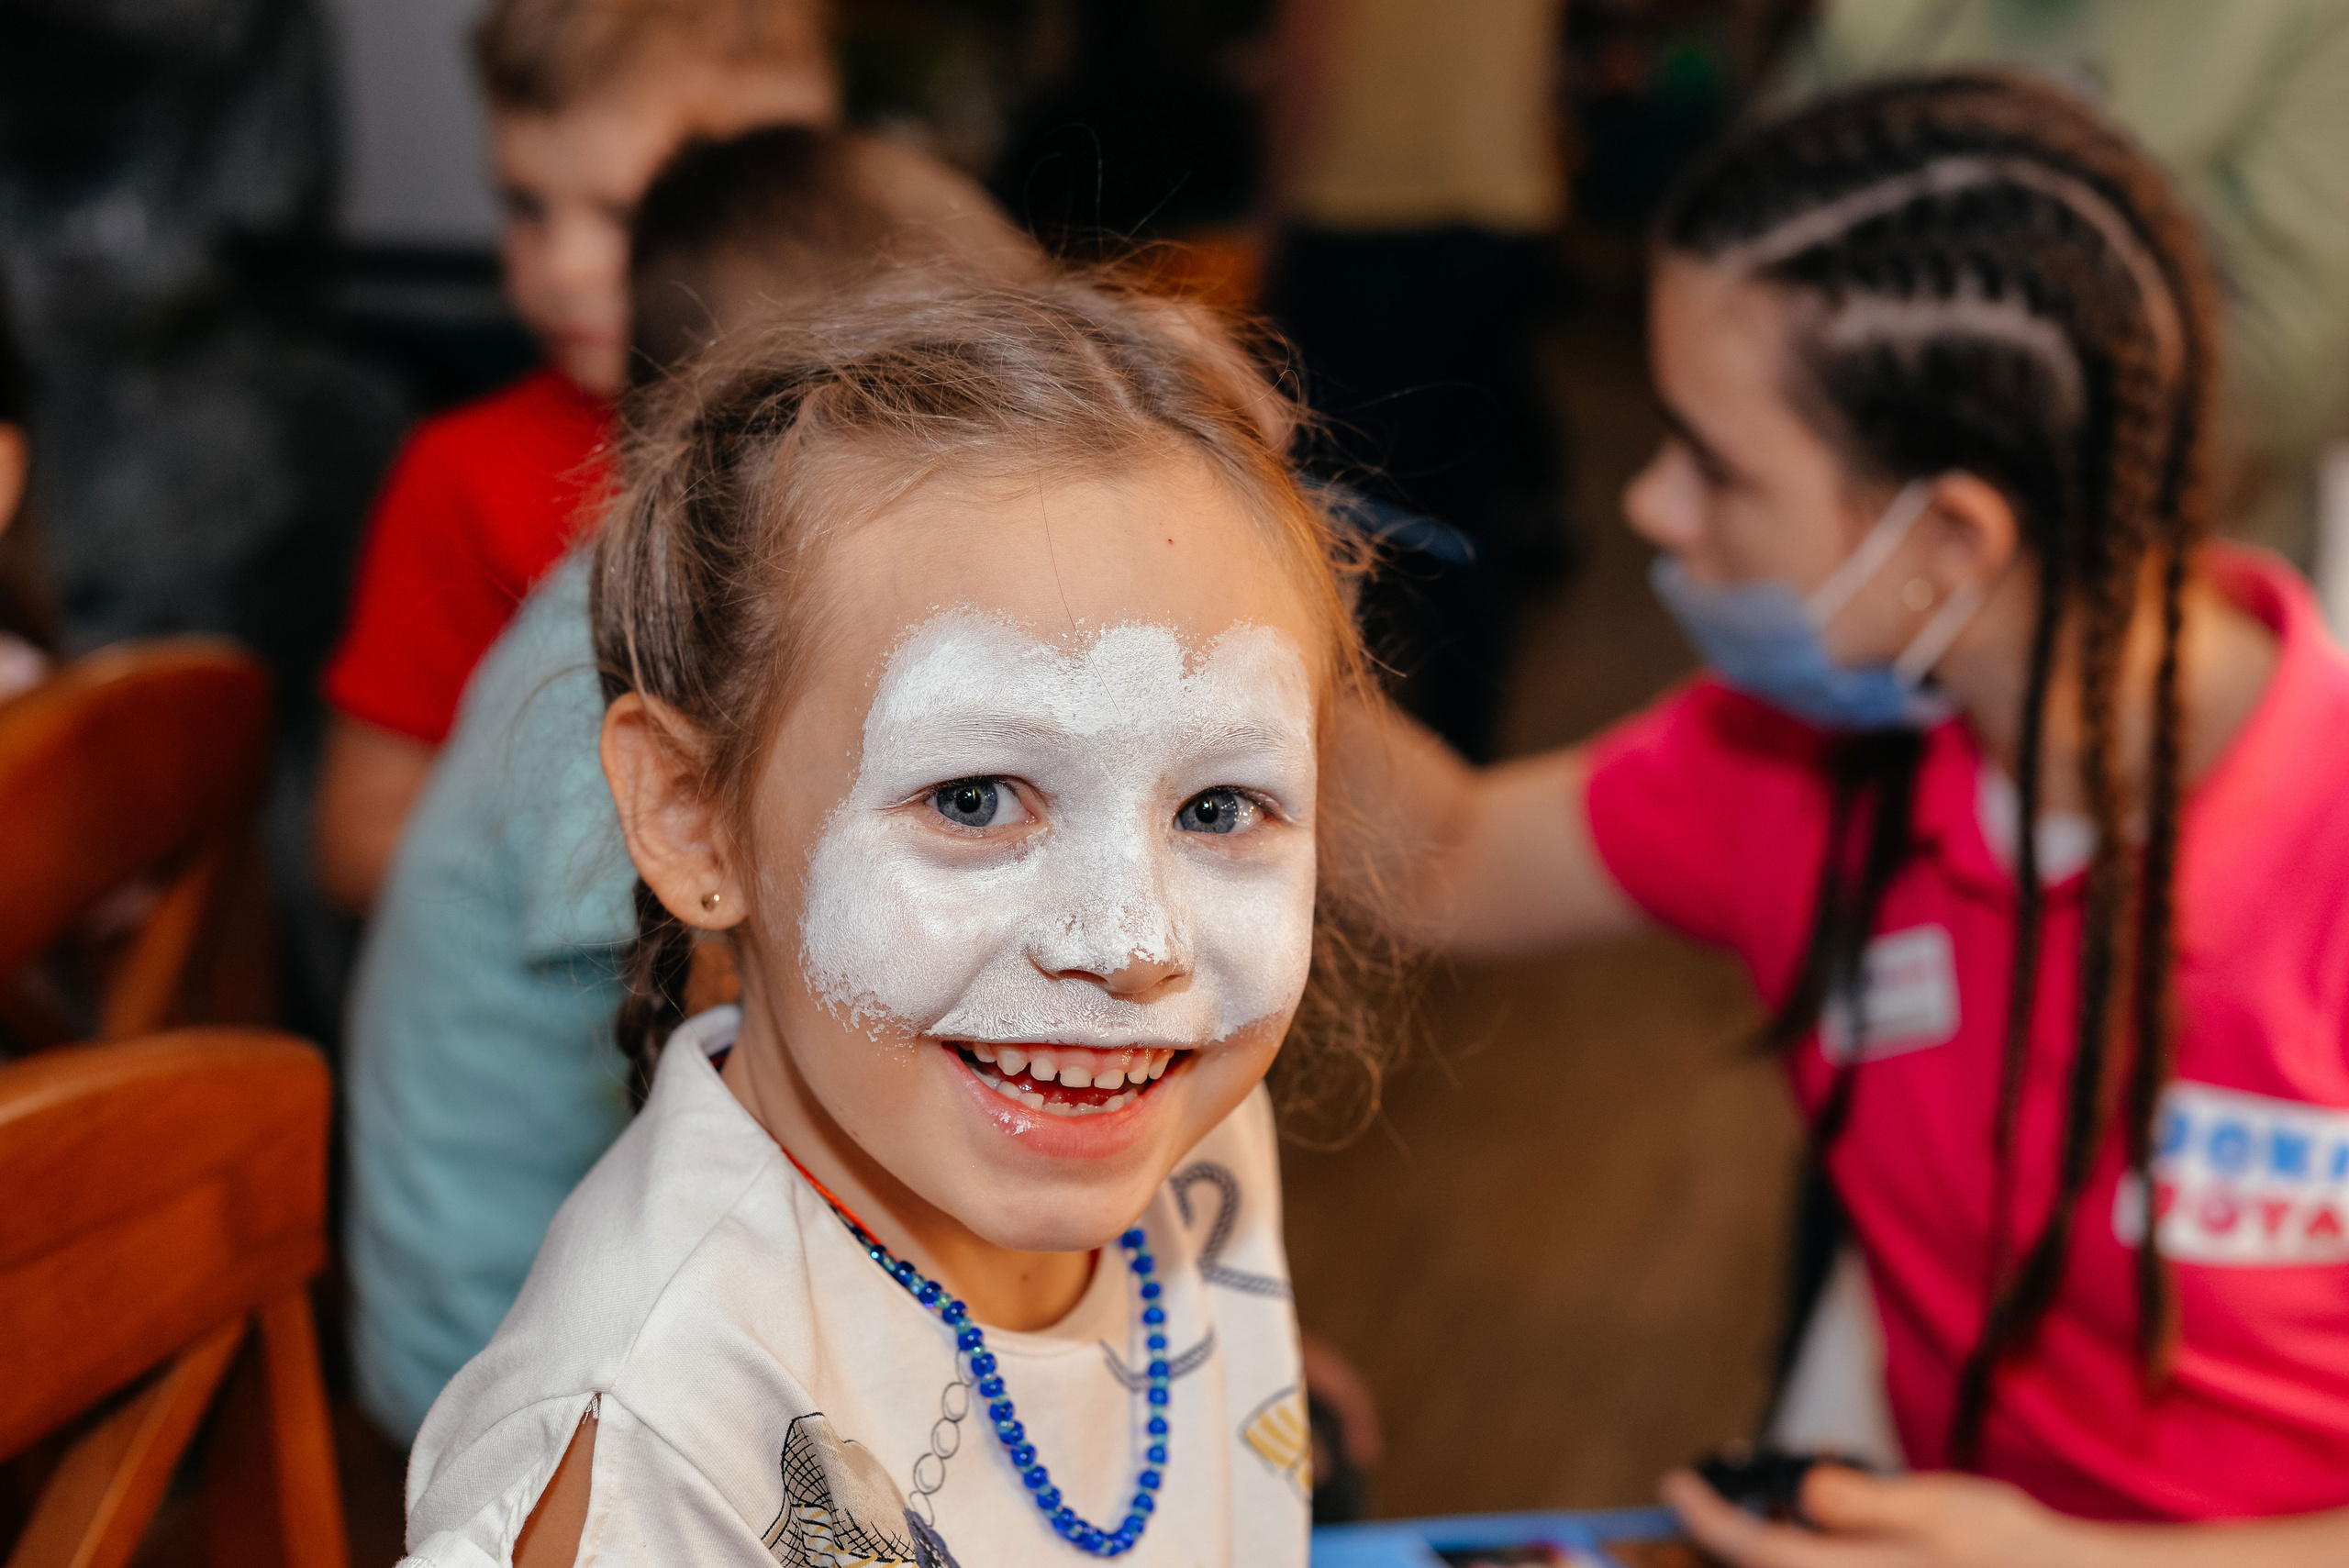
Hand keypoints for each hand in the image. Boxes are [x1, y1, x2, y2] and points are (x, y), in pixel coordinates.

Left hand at [1662, 1463, 2101, 1567]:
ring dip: (1771, 1550)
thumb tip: (1805, 1495)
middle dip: (1731, 1542)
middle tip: (1707, 1504)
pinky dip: (1803, 1556)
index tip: (1674, 1486)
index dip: (1706, 1518)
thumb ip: (1860, 1504)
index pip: (1754, 1552)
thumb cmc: (2009, 1551)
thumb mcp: (1934, 1506)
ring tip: (1780, 1519)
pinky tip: (1818, 1536)